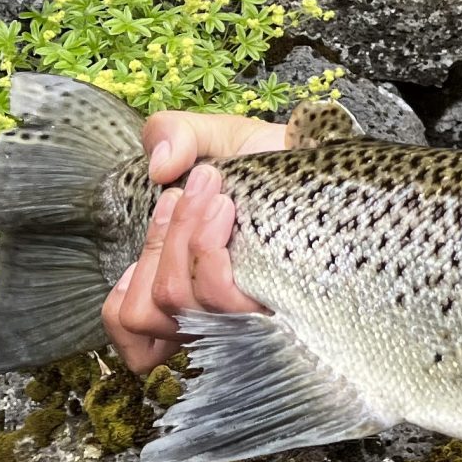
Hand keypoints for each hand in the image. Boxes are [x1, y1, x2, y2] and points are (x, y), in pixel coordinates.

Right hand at [100, 111, 287, 374]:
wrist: (335, 168)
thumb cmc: (275, 163)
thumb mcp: (217, 136)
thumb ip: (173, 133)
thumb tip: (161, 165)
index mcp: (186, 283)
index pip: (132, 327)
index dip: (126, 290)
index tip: (161, 219)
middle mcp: (212, 310)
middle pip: (152, 310)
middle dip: (167, 238)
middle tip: (203, 184)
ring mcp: (247, 315)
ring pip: (185, 307)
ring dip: (190, 241)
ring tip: (221, 196)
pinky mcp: (283, 310)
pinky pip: (229, 309)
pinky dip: (215, 260)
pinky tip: (232, 217)